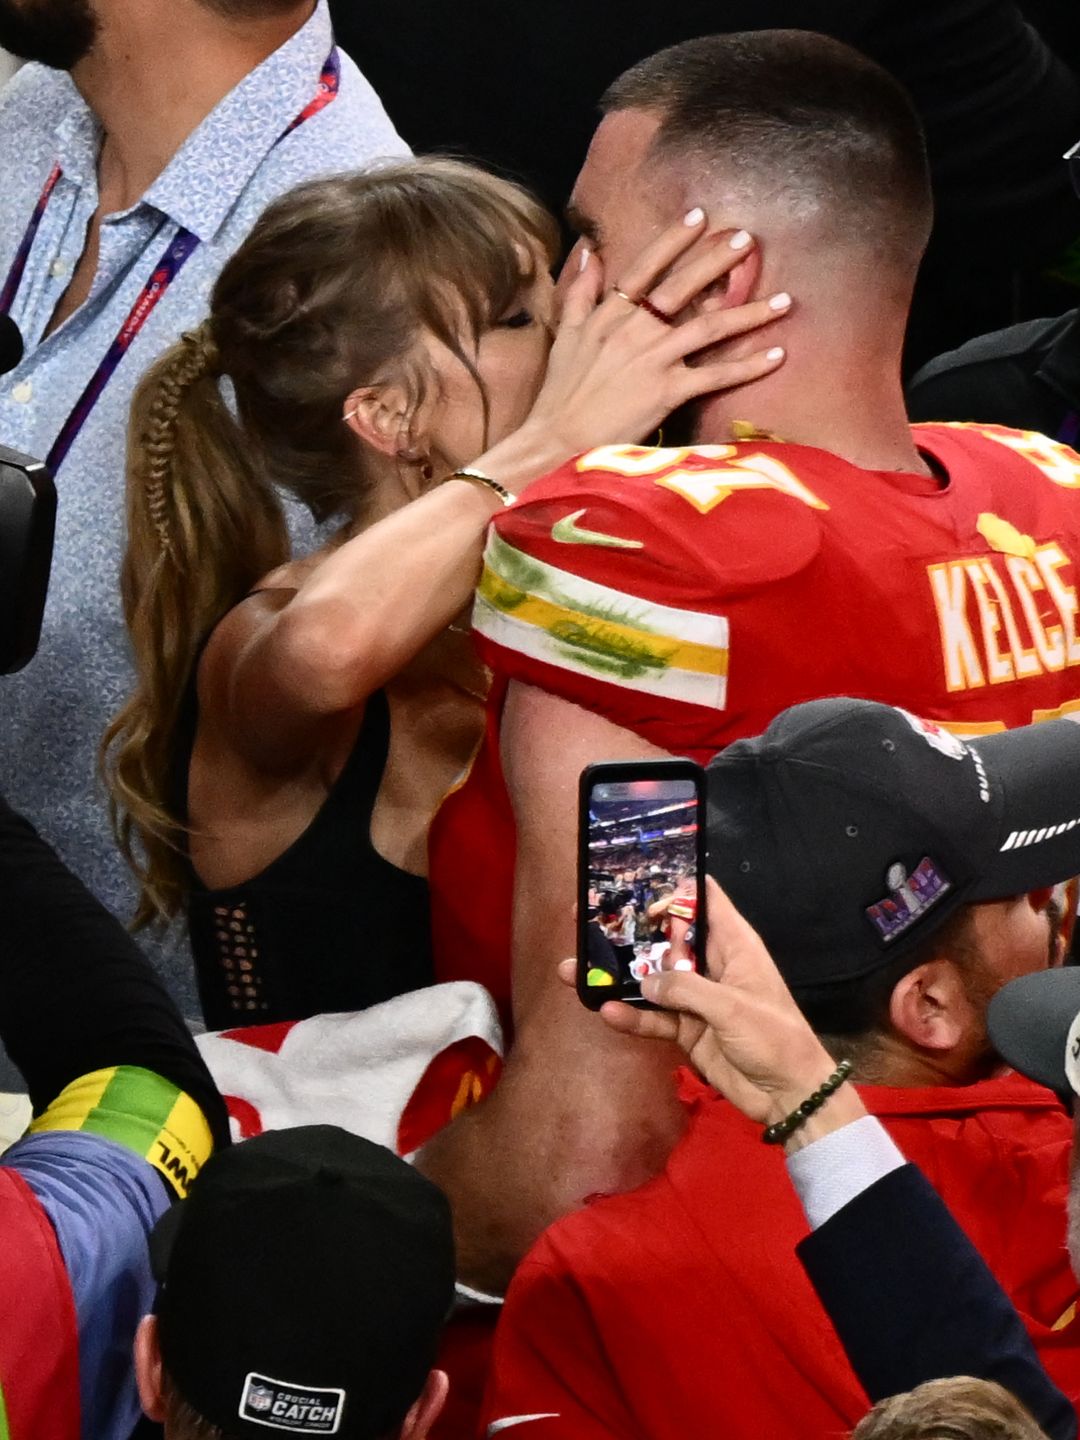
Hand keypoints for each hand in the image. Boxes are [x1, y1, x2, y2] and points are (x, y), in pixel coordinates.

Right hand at [519, 212, 789, 459]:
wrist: (556, 439)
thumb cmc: (559, 394)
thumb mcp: (563, 336)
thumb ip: (579, 292)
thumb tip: (590, 251)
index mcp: (609, 315)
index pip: (645, 268)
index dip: (673, 241)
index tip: (700, 216)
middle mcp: (634, 329)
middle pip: (683, 286)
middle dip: (717, 260)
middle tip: (748, 239)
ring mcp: (653, 359)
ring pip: (709, 327)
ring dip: (750, 313)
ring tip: (784, 300)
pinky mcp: (667, 391)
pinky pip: (715, 374)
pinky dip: (748, 365)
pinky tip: (776, 355)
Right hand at [559, 878, 849, 1129]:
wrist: (788, 1094)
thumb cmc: (774, 1036)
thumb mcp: (731, 1006)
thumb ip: (686, 988)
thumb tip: (645, 982)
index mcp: (733, 944)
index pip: (704, 900)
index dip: (674, 885)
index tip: (636, 875)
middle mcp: (711, 964)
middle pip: (665, 938)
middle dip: (629, 929)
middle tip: (585, 917)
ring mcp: (696, 998)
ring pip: (650, 980)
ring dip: (616, 976)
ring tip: (573, 968)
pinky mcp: (686, 1029)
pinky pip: (652, 1018)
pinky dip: (631, 1016)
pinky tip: (605, 1012)